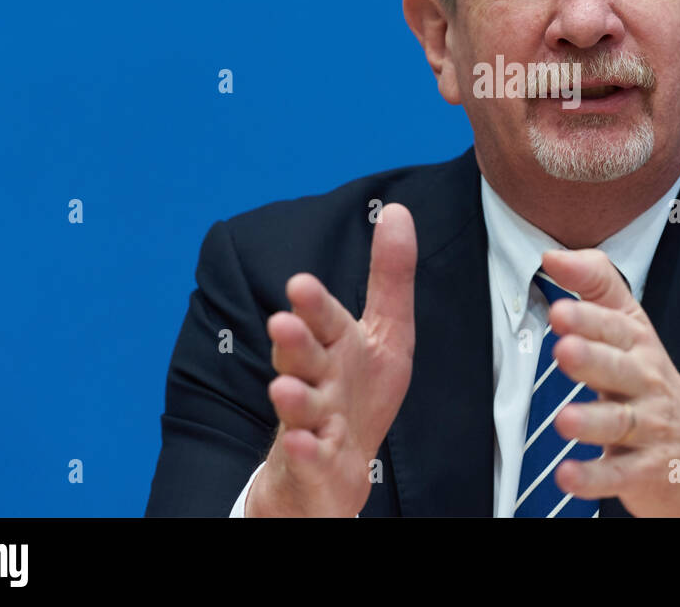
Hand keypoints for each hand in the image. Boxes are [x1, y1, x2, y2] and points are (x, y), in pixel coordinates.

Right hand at [246, 203, 415, 516]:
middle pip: (305, 357)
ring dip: (292, 396)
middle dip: (294, 340)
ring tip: (282, 386)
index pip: (323, 319)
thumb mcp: (386, 332)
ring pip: (300, 407)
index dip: (313, 304)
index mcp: (335, 344)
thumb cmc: (357, 393)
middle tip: (282, 323)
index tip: (300, 284)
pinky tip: (301, 442)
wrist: (333, 467)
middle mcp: (318, 378)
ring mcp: (313, 421)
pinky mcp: (315, 463)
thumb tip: (397, 210)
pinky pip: (310, 457)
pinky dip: (304, 451)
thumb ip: (389, 276)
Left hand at [542, 248, 679, 516]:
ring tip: (565, 419)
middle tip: (564, 350)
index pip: (616, 327)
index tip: (560, 309)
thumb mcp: (635, 331)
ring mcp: (649, 429)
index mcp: (639, 348)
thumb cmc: (656, 387)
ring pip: (619, 423)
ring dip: (592, 421)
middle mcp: (645, 384)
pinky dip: (593, 478)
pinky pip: (619, 475)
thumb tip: (554, 255)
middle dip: (593, 359)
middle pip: (620, 370)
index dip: (589, 317)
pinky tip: (568, 475)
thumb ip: (597, 287)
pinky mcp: (646, 472)